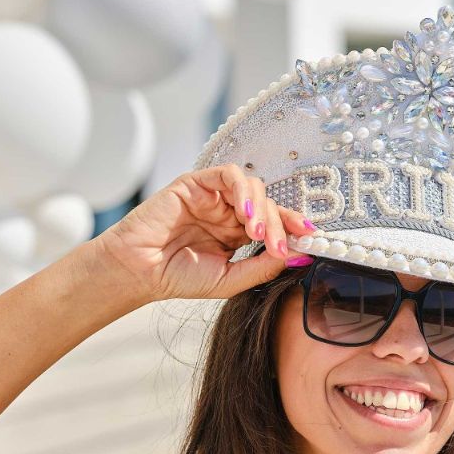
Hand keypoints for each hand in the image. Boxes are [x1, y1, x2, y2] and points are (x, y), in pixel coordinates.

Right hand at [95, 164, 315, 301]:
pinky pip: (229, 174)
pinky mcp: (197, 183)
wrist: (141, 272)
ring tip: (257, 234)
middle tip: (279, 247)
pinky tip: (243, 214)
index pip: (274, 224)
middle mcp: (229, 213)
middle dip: (279, 225)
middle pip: (268, 206)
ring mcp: (215, 197)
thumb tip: (300, 254)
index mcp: (239, 235)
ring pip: (253, 188)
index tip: (312, 238)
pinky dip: (242, 190)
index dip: (294, 227)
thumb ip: (264, 267)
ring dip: (262, 210)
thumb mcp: (232, 279)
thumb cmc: (181, 278)